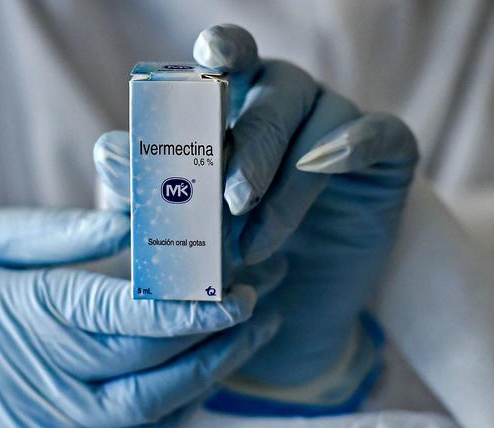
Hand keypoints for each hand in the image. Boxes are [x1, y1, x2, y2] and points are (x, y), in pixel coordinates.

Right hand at [0, 208, 278, 427]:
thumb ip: (61, 233)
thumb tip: (132, 221)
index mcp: (26, 315)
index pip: (118, 316)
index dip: (182, 306)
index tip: (234, 291)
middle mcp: (45, 379)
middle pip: (148, 363)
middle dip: (212, 333)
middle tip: (258, 298)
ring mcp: (56, 427)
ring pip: (152, 412)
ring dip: (209, 372)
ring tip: (252, 332)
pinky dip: (181, 411)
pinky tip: (206, 373)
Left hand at [94, 24, 416, 410]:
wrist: (292, 310)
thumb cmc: (225, 258)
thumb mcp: (178, 230)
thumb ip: (146, 190)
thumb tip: (108, 150)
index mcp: (235, 107)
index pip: (228, 62)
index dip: (221, 52)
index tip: (209, 60)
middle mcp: (285, 104)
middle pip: (273, 92)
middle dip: (250, 145)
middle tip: (230, 200)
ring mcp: (336, 125)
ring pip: (319, 121)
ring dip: (285, 182)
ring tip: (254, 246)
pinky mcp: (385, 156)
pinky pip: (382, 133)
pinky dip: (355, 143)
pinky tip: (329, 162)